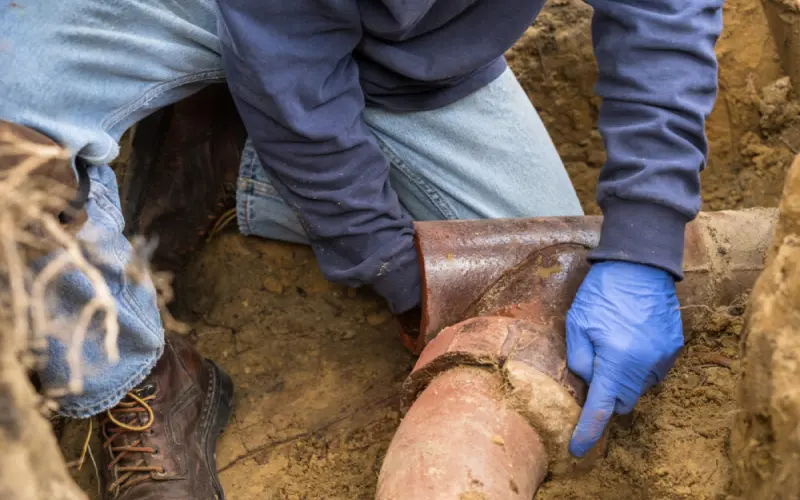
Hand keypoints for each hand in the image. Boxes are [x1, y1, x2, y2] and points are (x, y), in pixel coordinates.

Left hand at [566, 261, 682, 456]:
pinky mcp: (673, 348)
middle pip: (622, 401)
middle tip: (594, 369)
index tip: (578, 449)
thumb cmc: (602, 291)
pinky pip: (653, 370)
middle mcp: (643, 364)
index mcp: (616, 360)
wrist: (640, 264)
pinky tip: (630, 340)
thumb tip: (587, 382)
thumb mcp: (577, 322)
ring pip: (638, 387)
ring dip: (623, 379)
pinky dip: (639, 366)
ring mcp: (662, 357)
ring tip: (613, 345)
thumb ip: (579, 359)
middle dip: (606, 395)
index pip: (600, 408)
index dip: (588, 433)